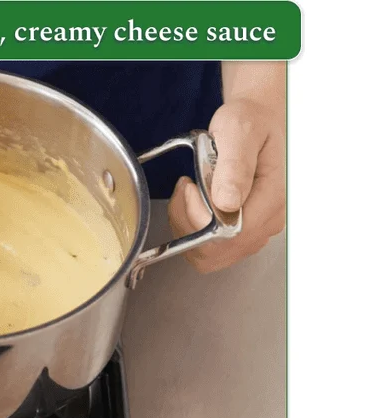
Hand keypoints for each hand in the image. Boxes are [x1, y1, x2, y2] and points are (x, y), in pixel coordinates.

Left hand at [168, 98, 285, 272]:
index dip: (198, 216)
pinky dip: (190, 230)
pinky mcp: (242, 233)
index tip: (189, 185)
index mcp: (272, 198)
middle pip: (216, 251)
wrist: (256, 122)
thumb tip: (228, 202)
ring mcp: (255, 231)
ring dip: (186, 226)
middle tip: (187, 187)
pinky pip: (208, 249)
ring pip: (209, 255)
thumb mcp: (239, 132)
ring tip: (190, 192)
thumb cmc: (249, 123)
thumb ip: (235, 166)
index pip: (230, 233)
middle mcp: (267, 221)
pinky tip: (191, 204)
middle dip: (187, 222)